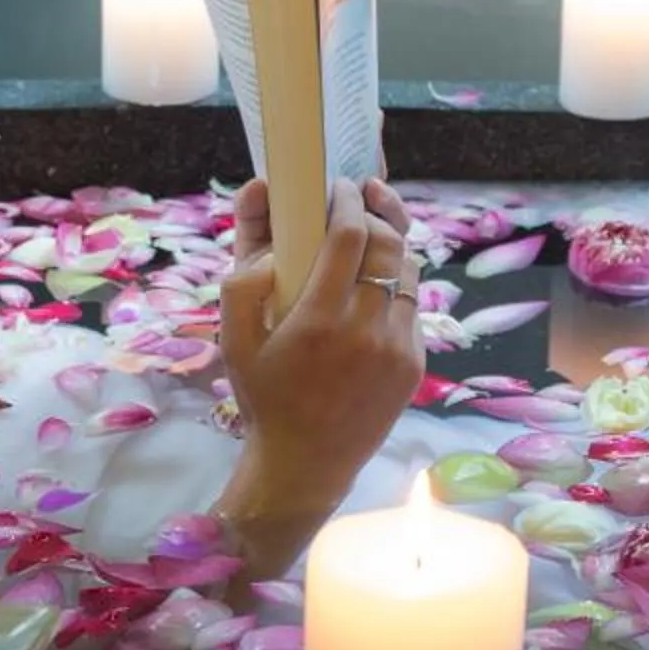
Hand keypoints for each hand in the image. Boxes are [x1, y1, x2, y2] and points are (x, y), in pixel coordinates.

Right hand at [214, 175, 424, 582]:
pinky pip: (412, 305)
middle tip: (359, 196)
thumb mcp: (234, 338)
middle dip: (376, 210)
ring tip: (370, 233)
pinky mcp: (415, 364)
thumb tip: (262, 202)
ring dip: (391, 244)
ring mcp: (398, 348)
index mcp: (319, 320)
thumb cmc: (264, 395)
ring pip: (409, 270)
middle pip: (389, 243)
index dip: (348, 200)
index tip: (339, 186)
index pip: (351, 235)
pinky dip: (396, 284)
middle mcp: (366, 331)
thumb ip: (243, 272)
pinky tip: (374, 283)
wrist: (305, 464)